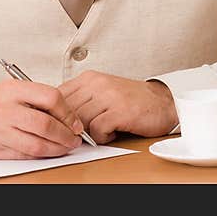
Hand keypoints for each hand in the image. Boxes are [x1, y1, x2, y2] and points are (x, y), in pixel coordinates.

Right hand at [0, 79, 84, 158]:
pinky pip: (25, 156)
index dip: (68, 112)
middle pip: (46, 125)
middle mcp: (6, 109)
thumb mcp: (12, 89)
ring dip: (57, 149)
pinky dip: (42, 156)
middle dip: (66, 135)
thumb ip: (37, 98)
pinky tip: (49, 152)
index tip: (75, 122)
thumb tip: (69, 114)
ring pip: (37, 145)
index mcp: (13, 89)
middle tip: (75, 138)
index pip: (50, 97)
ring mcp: (0, 131)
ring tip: (66, 147)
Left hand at [58, 71, 178, 144]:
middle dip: (72, 127)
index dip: (58, 115)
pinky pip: (97, 130)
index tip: (65, 126)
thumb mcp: (101, 92)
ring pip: (80, 121)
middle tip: (85, 134)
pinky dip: (103, 137)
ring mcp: (109, 96)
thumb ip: (80, 99)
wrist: (162, 103)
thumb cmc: (130, 101)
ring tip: (103, 130)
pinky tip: (113, 132)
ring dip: (89, 133)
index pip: (58, 96)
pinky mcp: (120, 111)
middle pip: (67, 111)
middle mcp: (97, 84)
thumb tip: (54, 116)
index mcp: (89, 78)